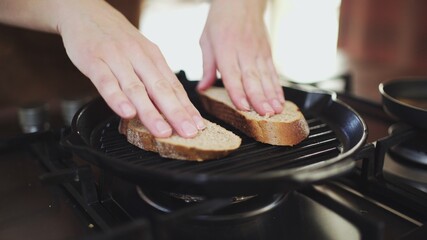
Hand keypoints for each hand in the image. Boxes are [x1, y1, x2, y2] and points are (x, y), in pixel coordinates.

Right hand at [58, 0, 204, 137]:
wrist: (85, 11)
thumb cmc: (116, 38)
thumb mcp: (141, 52)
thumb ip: (153, 77)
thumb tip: (171, 105)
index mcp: (153, 56)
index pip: (174, 86)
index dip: (187, 108)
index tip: (198, 126)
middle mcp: (138, 57)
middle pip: (160, 89)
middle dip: (176, 113)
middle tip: (188, 132)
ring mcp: (116, 58)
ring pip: (136, 88)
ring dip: (150, 112)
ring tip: (162, 131)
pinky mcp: (94, 60)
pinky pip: (106, 82)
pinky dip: (117, 99)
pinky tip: (127, 113)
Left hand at [197, 0, 284, 115]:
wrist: (242, 1)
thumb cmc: (221, 20)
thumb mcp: (206, 41)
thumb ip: (206, 67)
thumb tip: (201, 89)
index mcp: (225, 49)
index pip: (232, 75)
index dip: (238, 92)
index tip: (243, 107)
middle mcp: (244, 52)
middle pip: (252, 79)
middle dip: (259, 99)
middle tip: (265, 114)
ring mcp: (258, 53)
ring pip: (266, 77)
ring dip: (272, 96)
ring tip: (276, 111)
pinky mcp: (267, 53)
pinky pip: (272, 73)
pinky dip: (277, 88)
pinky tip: (280, 100)